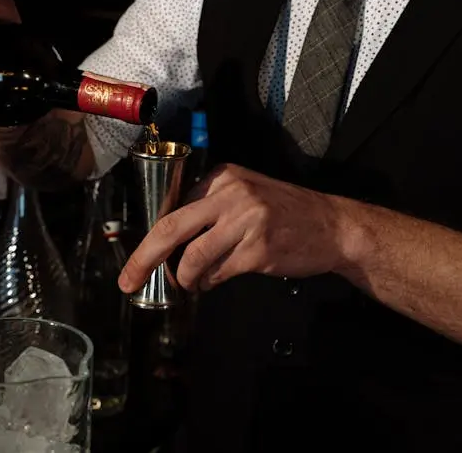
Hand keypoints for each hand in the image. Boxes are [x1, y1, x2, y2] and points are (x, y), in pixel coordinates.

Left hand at [118, 164, 355, 292]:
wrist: (333, 226)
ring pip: (193, 257)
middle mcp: (232, 194)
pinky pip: (218, 273)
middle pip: (171, 228)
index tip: (138, 259)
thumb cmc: (286, 213)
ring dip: (184, 278)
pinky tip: (213, 282)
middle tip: (128, 281)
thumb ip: (210, 208)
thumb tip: (167, 241)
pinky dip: (209, 283)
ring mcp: (246, 221)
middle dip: (143, 259)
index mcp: (223, 177)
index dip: (152, 239)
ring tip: (190, 284)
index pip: (174, 208)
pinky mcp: (258, 250)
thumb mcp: (246, 194)